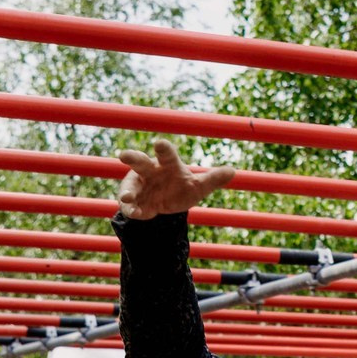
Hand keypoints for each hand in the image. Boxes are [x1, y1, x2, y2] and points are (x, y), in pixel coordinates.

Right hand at [115, 140, 237, 220]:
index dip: (163, 149)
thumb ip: (213, 179)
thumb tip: (232, 171)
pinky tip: (136, 214)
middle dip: (132, 158)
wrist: (168, 204)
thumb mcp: (199, 187)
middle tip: (124, 155)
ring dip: (127, 190)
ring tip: (127, 197)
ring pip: (129, 184)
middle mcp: (150, 172)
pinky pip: (130, 206)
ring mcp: (140, 186)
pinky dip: (132, 210)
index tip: (159, 143)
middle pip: (140, 162)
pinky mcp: (135, 202)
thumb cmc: (183, 188)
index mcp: (167, 165)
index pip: (166, 155)